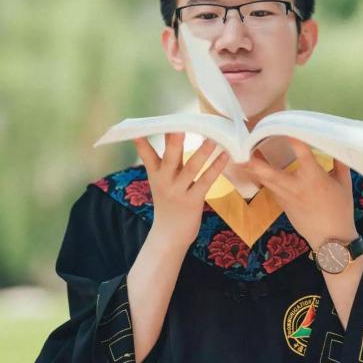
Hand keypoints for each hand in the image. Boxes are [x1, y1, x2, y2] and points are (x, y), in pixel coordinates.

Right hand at [133, 133, 228, 251]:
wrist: (169, 236)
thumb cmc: (168, 203)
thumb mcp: (162, 181)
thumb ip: (167, 160)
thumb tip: (172, 134)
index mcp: (155, 175)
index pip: (147, 156)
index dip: (143, 144)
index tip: (138, 130)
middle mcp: (165, 182)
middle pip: (169, 159)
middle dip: (174, 143)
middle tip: (179, 127)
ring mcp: (178, 192)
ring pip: (190, 168)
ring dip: (202, 153)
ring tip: (212, 138)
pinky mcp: (193, 201)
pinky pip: (205, 181)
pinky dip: (215, 167)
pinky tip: (224, 156)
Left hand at [240, 138, 356, 249]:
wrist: (332, 240)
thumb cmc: (341, 210)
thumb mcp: (344, 184)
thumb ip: (339, 164)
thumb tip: (336, 147)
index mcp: (315, 178)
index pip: (302, 153)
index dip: (293, 138)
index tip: (284, 126)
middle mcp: (297, 187)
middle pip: (271, 173)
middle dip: (255, 161)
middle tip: (244, 147)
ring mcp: (287, 198)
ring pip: (266, 182)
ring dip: (253, 169)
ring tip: (242, 156)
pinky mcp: (283, 206)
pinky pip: (270, 189)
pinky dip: (262, 180)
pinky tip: (255, 171)